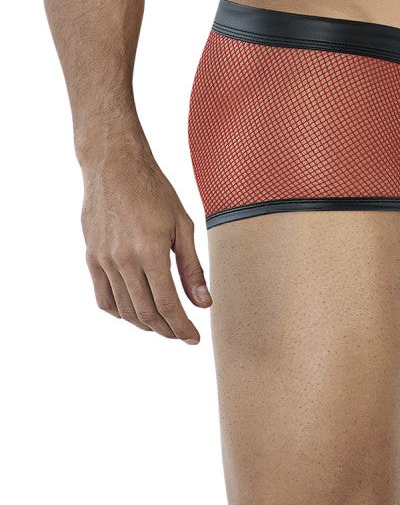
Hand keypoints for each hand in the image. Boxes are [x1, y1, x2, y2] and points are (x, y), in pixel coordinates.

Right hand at [81, 151, 211, 343]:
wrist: (115, 166)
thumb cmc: (154, 190)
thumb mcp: (182, 224)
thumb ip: (191, 267)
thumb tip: (203, 303)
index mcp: (151, 251)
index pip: (168, 304)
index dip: (182, 326)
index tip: (194, 338)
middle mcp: (124, 261)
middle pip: (145, 313)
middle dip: (167, 330)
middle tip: (181, 334)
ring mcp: (104, 261)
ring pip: (124, 309)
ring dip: (145, 324)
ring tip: (162, 325)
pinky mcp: (92, 257)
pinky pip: (103, 298)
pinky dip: (120, 312)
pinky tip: (134, 312)